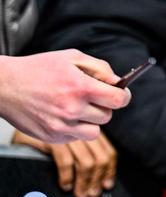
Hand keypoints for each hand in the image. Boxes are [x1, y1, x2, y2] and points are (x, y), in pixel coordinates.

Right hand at [0, 50, 127, 142]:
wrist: (4, 86)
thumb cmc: (38, 68)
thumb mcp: (71, 57)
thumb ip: (100, 68)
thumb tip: (117, 82)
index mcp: (80, 88)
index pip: (118, 100)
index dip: (122, 96)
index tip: (119, 94)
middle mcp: (72, 109)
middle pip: (107, 116)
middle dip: (104, 106)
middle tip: (91, 98)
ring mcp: (60, 126)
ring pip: (94, 132)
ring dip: (91, 121)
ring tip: (78, 109)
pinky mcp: (50, 137)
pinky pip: (75, 138)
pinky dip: (74, 129)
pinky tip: (63, 115)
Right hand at [13, 130, 115, 196]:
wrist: (22, 116)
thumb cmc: (44, 133)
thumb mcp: (68, 140)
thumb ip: (81, 153)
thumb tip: (96, 179)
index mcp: (89, 130)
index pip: (108, 151)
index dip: (110, 171)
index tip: (107, 185)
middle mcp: (82, 130)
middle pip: (100, 158)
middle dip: (97, 180)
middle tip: (92, 194)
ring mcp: (68, 134)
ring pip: (86, 162)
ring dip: (84, 183)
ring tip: (80, 194)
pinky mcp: (52, 139)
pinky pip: (66, 161)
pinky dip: (67, 177)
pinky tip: (66, 185)